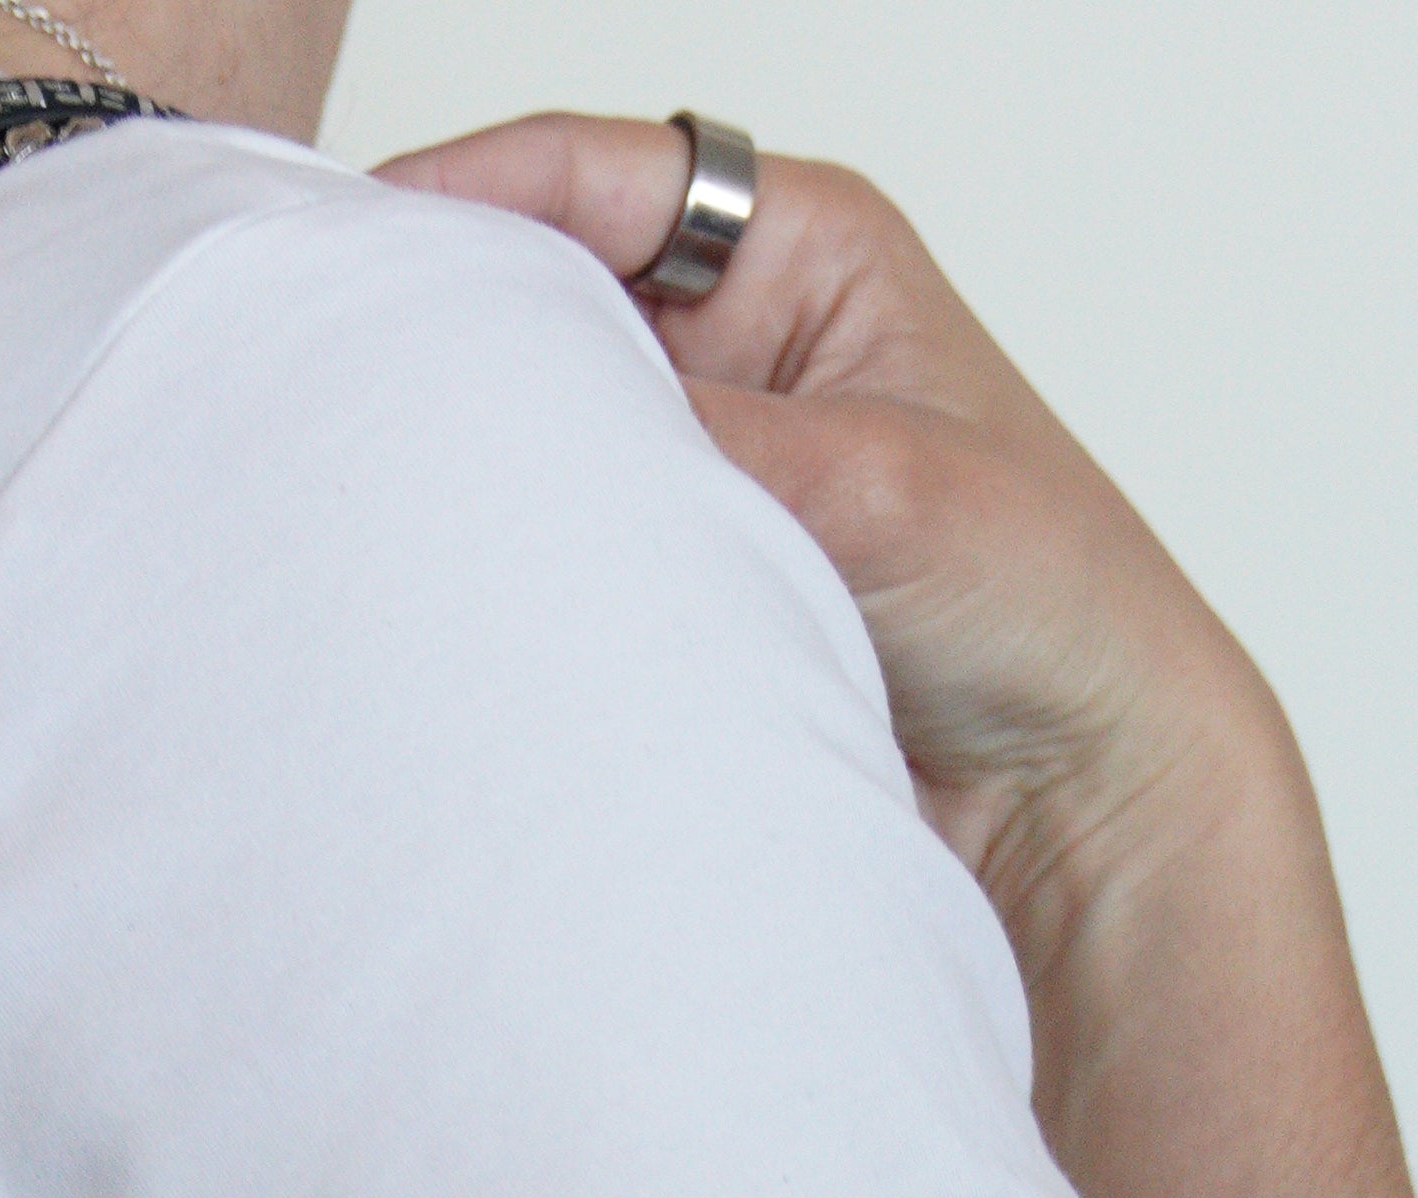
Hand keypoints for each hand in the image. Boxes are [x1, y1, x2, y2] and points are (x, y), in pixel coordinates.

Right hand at [375, 116, 1281, 988]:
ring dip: (478, 475)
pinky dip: (506, 577)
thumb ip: (703, 440)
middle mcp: (735, 345)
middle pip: (540, 298)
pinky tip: (455, 600)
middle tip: (344, 385)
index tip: (359, 249)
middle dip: (451, 337)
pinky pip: (555, 558)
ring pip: (536, 438)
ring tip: (392, 504)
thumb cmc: (1047, 607)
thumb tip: (528, 418)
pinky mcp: (667, 588)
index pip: (594, 176)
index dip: (466, 192)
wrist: (1073, 801)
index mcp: (799, 252)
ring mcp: (694, 469)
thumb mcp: (869, 487)